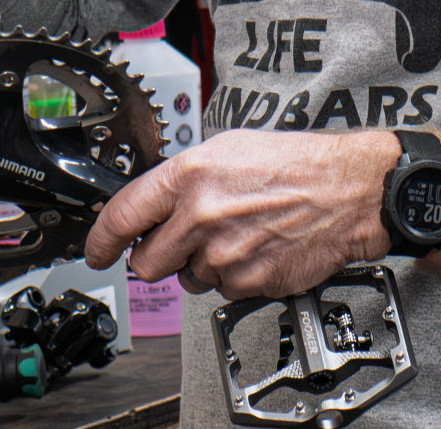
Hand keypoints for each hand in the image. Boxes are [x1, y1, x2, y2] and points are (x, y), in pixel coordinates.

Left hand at [85, 129, 398, 300]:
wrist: (345, 190)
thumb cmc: (291, 163)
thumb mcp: (225, 149)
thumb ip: (182, 179)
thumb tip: (152, 204)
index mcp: (188, 176)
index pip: (122, 217)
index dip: (100, 241)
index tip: (95, 253)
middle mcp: (200, 217)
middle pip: (147, 262)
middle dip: (156, 256)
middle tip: (179, 240)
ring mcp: (224, 254)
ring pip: (187, 278)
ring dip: (200, 264)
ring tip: (233, 233)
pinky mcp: (249, 282)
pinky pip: (223, 290)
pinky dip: (233, 276)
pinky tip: (254, 248)